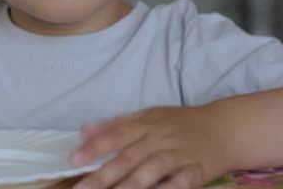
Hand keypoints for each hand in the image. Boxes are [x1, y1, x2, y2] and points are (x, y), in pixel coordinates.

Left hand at [70, 106, 230, 188]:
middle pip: (128, 157)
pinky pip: (182, 182)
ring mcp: (178, 154)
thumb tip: (83, 130)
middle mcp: (159, 138)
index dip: (94, 148)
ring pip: (152, 170)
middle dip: (104, 174)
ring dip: (131, 185)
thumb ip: (115, 124)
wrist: (224, 128)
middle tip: (83, 188)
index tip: (73, 160)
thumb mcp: (147, 116)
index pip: (115, 135)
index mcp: (145, 124)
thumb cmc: (179, 123)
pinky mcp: (197, 170)